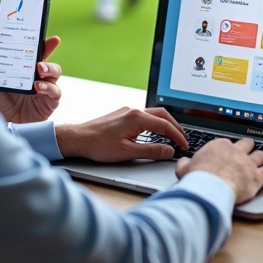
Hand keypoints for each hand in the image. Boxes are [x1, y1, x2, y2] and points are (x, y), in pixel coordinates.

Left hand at [0, 37, 62, 123]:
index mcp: (22, 70)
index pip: (33, 53)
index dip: (40, 42)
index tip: (42, 32)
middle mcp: (35, 78)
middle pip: (47, 59)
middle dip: (49, 50)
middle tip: (48, 44)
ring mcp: (43, 90)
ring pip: (55, 73)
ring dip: (49, 68)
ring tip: (39, 69)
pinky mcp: (48, 103)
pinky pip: (55, 92)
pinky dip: (49, 87)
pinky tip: (38, 87)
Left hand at [56, 107, 187, 161]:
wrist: (78, 139)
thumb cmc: (98, 145)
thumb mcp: (128, 152)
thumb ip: (151, 151)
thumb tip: (169, 151)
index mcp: (136, 117)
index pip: (165, 125)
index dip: (177, 136)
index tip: (184, 145)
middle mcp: (133, 110)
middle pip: (163, 115)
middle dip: (175, 127)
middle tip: (183, 139)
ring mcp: (128, 111)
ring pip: (154, 113)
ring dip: (165, 124)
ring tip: (172, 136)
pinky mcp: (123, 115)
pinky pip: (145, 115)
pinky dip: (155, 123)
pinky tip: (155, 132)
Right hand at [177, 138, 262, 203]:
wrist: (209, 188)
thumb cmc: (197, 179)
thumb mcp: (184, 169)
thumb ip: (185, 164)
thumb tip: (183, 163)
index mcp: (218, 146)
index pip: (226, 144)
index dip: (227, 150)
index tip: (226, 153)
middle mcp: (236, 152)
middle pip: (246, 144)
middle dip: (247, 147)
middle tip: (247, 149)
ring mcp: (248, 163)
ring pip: (259, 155)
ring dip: (261, 157)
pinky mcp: (257, 177)